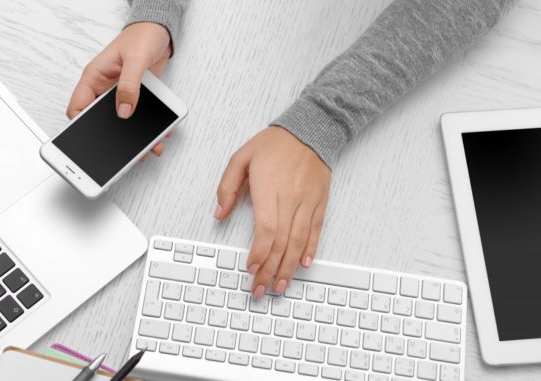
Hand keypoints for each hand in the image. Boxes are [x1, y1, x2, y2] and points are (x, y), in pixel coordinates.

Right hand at [67, 22, 171, 158]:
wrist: (159, 31)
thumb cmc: (141, 36)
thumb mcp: (135, 60)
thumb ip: (129, 86)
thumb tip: (124, 111)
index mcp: (94, 78)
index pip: (78, 108)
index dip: (79, 126)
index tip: (89, 141)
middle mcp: (105, 90)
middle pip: (100, 121)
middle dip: (112, 139)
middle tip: (122, 155)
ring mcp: (121, 95)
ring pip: (122, 124)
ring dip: (135, 138)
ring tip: (148, 149)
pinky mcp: (137, 99)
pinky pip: (139, 119)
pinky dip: (150, 129)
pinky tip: (159, 135)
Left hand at [216, 126, 330, 297]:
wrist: (311, 129)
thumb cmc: (275, 144)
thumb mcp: (241, 157)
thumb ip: (227, 186)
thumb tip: (219, 213)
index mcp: (269, 187)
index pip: (266, 228)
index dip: (260, 253)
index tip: (251, 268)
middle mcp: (291, 197)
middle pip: (281, 241)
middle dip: (270, 269)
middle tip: (261, 289)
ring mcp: (308, 201)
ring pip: (299, 241)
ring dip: (289, 267)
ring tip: (280, 285)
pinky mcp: (321, 202)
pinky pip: (316, 230)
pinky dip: (310, 249)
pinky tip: (303, 264)